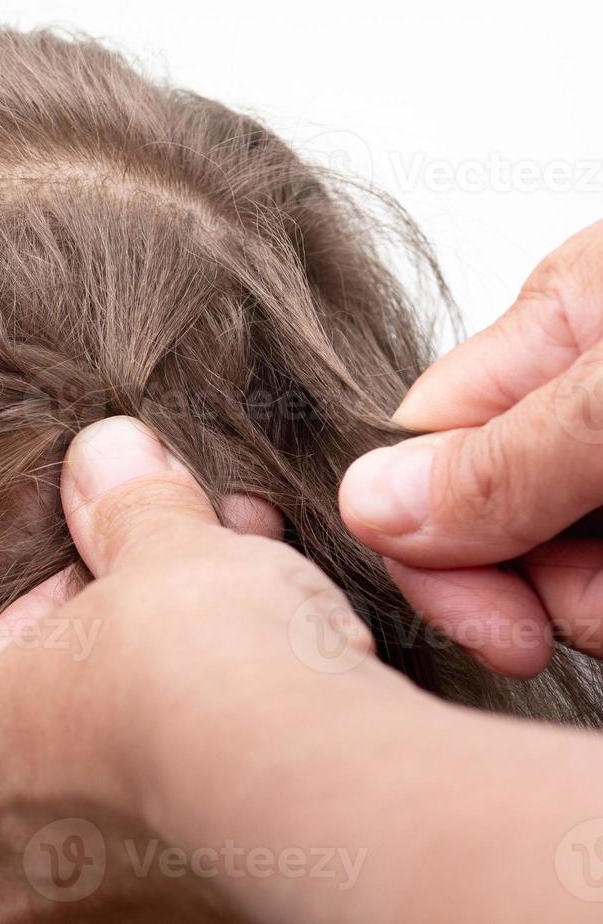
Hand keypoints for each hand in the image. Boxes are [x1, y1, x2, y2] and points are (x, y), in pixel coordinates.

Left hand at [0, 417, 400, 922]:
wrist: (309, 779)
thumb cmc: (193, 663)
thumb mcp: (156, 547)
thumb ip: (122, 500)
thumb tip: (106, 448)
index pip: (4, 651)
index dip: (82, 589)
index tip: (142, 565)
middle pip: (70, 717)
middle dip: (141, 646)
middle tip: (212, 589)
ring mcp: (84, 905)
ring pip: (130, 779)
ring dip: (186, 705)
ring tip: (265, 632)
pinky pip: (188, 834)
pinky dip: (222, 774)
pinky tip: (280, 715)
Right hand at [339, 220, 602, 676]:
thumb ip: (505, 455)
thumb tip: (369, 505)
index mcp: (563, 319)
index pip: (430, 443)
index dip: (440, 546)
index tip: (492, 628)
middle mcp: (593, 384)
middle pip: (502, 515)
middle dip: (538, 584)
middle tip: (584, 616)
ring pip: (576, 562)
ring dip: (598, 603)